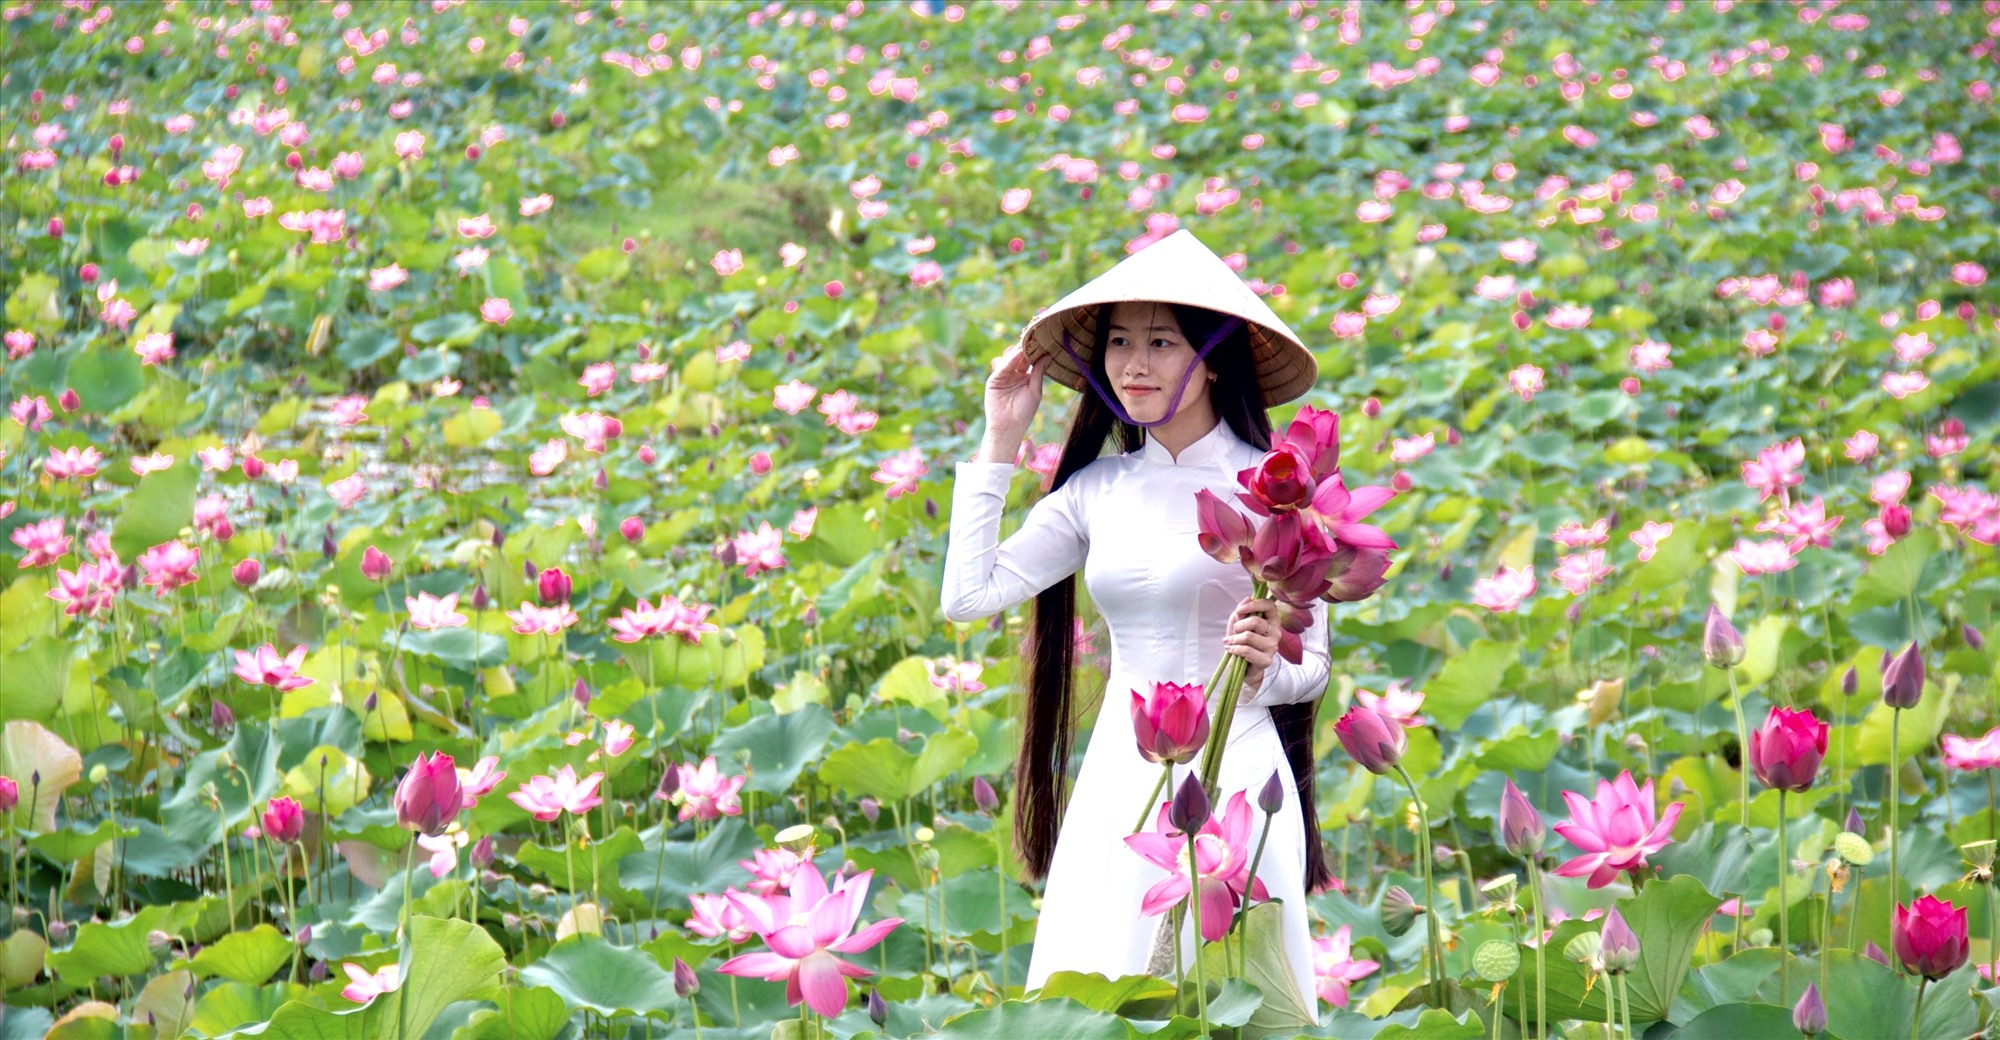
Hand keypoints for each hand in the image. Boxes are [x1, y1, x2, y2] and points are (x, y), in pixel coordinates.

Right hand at [980, 343, 1045, 459]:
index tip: (1045, 340)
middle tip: (1036, 335)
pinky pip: (1003, 367)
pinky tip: (1018, 353)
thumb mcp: (1035, 390)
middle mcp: (1014, 374)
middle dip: (1027, 347)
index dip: (1036, 351)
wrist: (1009, 427)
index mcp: (1026, 377)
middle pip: (1021, 357)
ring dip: (1019, 351)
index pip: (1031, 360)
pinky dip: (1010, 360)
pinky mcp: (994, 380)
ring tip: (1028, 341)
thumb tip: (1048, 355)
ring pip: (1012, 360)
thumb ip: (1039, 372)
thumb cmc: (1024, 412)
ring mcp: (1004, 376)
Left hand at [1223, 596, 1280, 691]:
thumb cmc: (1242, 642)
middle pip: (1256, 621)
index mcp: (1271, 620)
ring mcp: (1272, 647)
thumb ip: (1241, 611)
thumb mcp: (1238, 624)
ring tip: (1229, 642)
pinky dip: (1235, 649)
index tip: (1240, 610)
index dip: (1255, 604)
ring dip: (1234, 639)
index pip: (1270, 606)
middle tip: (1234, 632)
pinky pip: (1247, 650)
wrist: (1243, 666)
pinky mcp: (1266, 660)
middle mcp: (1276, 632)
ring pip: (1249, 636)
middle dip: (1239, 626)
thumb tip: (1247, 598)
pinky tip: (1231, 650)